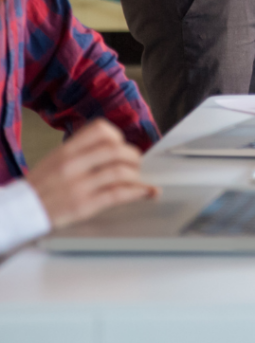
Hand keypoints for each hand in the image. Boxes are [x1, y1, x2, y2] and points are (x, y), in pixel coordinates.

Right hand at [26, 119, 157, 228]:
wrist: (19, 212)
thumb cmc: (39, 186)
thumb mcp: (55, 158)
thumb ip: (81, 150)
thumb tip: (114, 145)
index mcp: (66, 150)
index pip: (100, 130)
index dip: (117, 136)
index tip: (121, 144)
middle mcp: (73, 165)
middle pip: (116, 150)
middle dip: (133, 156)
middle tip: (135, 163)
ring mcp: (78, 186)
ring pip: (119, 172)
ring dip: (136, 175)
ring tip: (137, 178)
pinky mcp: (83, 206)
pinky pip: (117, 194)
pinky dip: (136, 192)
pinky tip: (146, 192)